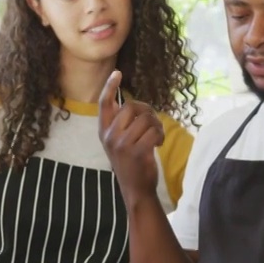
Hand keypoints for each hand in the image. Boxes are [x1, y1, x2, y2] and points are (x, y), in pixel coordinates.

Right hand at [98, 70, 163, 200]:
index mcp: (103, 132)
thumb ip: (119, 124)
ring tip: (157, 135)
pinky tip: (158, 143)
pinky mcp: (137, 152)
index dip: (109, 87)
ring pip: (145, 118)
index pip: (104, 104)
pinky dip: (160, 135)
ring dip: (157, 124)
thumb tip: (124, 103)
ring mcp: (122, 144)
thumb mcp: (118, 142)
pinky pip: (153, 131)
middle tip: (153, 123)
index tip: (117, 73)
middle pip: (131, 106)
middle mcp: (109, 136)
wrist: (136, 189)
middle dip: (147, 111)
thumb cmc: (130, 163)